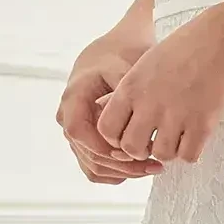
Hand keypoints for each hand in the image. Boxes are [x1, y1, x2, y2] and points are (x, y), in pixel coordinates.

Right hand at [57, 29, 162, 183]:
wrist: (113, 50)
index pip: (79, 133)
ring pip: (94, 166)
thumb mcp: (125, 67)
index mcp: (73, 98)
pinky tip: (142, 169)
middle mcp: (69, 117)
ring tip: (153, 168)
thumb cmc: (120, 55)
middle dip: (122, 165)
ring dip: (123, 172)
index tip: (134, 152)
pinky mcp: (87, 141)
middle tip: (153, 166)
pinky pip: (97, 167)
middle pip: (89, 155)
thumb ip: (127, 93)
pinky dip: (118, 172)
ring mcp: (77, 132)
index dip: (104, 148)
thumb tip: (138, 121)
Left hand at [94, 6, 223, 166]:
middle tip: (152, 142)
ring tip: (176, 138)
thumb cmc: (180, 52)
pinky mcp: (203, 124)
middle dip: (140, 150)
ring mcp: (177, 115)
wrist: (218, 42)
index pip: (106, 129)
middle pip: (131, 148)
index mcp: (131, 88)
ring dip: (168, 151)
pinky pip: (188, 156)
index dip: (116, 138)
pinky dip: (190, 152)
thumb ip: (128, 95)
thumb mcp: (143, 67)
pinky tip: (193, 138)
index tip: (130, 133)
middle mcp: (150, 103)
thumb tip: (115, 122)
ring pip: (161, 155)